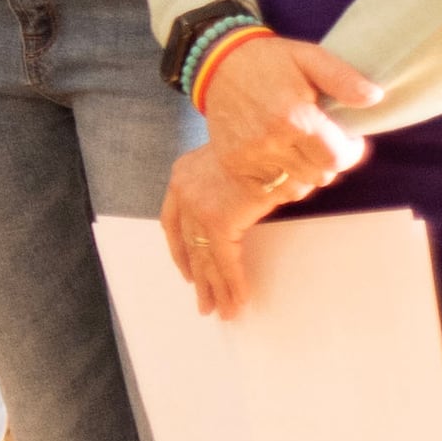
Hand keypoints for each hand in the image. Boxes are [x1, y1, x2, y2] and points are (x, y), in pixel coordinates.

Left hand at [160, 147, 291, 321]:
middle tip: (205, 303)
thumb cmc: (260, 141)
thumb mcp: (235, 158)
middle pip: (187, 245)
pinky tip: (237, 301)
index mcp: (182, 176)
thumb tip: (243, 199)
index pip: (172, 222)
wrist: (268, 129)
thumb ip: (230, 182)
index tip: (188, 272)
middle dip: (199, 277)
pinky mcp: (219, 222)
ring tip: (222, 311)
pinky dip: (232, 283)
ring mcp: (198, 208)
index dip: (181, 251)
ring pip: (204, 258)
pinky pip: (224, 261)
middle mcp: (183, 192)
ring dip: (215, 288)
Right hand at [198, 32, 375, 202]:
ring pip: (295, 187)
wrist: (217, 63)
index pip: (337, 159)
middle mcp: (270, 142)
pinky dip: (281, 179)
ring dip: (305, 173)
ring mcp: (248, 156)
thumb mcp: (310, 57)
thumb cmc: (270, 60)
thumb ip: (344, 78)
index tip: (349, 139)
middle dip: (328, 161)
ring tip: (303, 150)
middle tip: (323, 141)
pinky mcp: (233, 163)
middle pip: (319, 176)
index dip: (350, 152)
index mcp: (294, 118)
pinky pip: (269, 189)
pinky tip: (281, 158)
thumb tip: (374, 98)